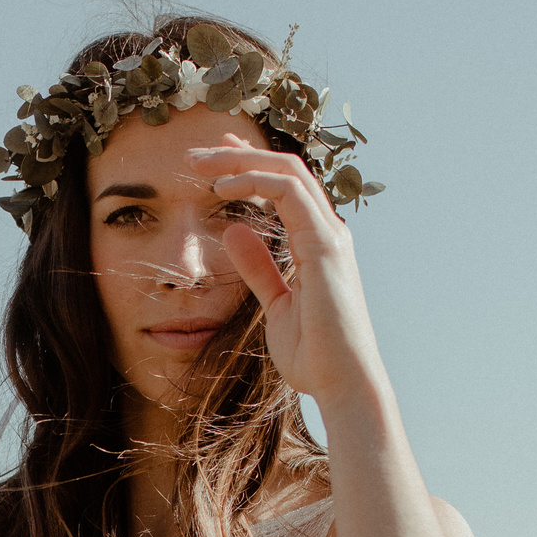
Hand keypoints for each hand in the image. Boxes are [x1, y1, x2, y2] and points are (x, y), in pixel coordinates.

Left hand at [185, 146, 385, 410]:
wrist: (342, 383)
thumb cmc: (315, 354)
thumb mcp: (276, 304)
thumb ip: (259, 268)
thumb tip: (233, 232)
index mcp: (318, 243)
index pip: (284, 188)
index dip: (249, 166)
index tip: (213, 162)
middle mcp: (328, 232)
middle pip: (285, 170)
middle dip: (238, 155)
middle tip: (194, 153)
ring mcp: (330, 235)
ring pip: (287, 171)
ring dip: (239, 160)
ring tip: (199, 163)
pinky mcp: (326, 244)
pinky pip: (288, 193)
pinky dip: (254, 181)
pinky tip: (222, 188)